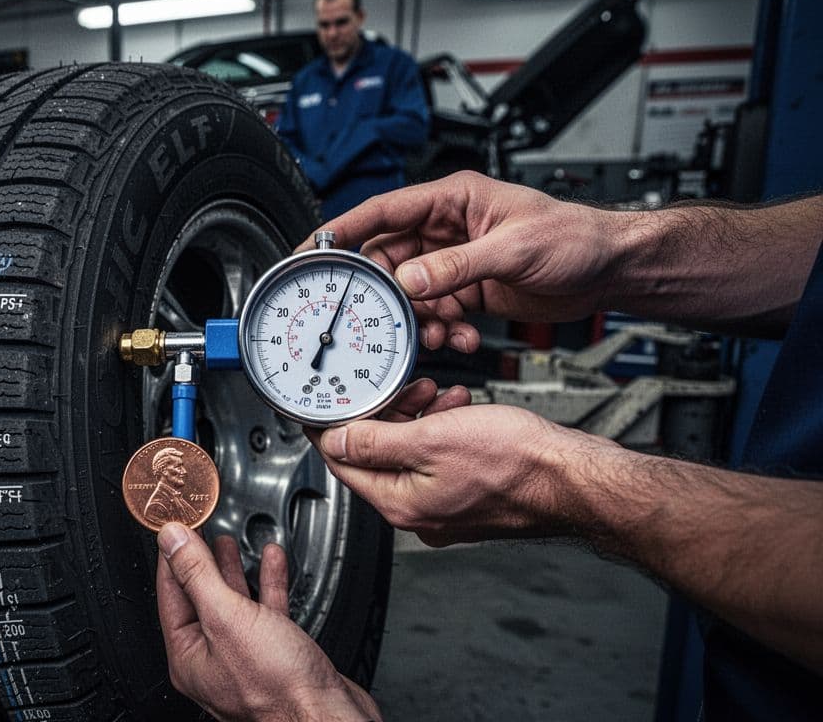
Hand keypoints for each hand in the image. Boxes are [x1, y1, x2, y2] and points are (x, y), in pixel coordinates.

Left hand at [156, 525, 381, 720]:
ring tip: (229, 542)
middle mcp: (212, 660)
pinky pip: (264, 612)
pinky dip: (268, 584)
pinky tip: (272, 562)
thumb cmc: (279, 689)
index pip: (171, 593)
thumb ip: (198, 574)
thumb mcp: (228, 618)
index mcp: (188, 656)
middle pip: (200, 596)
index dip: (173, 554)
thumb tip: (172, 540)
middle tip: (200, 529)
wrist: (327, 716)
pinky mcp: (275, 656)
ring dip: (234, 569)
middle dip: (202, 559)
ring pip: (233, 603)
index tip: (176, 525)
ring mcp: (244, 658)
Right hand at [296, 171, 625, 351]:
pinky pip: (436, 311)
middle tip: (376, 317)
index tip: (312, 248)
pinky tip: (462, 336)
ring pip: (410, 292)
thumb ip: (457, 267)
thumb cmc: (576, 238)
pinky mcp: (468, 289)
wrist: (611, 270)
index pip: (381, 211)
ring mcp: (456, 261)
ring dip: (417, 318)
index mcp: (452, 200)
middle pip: (389, 259)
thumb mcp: (513, 250)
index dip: (342, 229)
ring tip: (437, 333)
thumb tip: (411, 281)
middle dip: (383, 292)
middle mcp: (447, 228)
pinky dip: (442, 329)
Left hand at [313, 401, 601, 545]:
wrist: (575, 477)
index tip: (325, 404)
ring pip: (411, 453)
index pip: (343, 463)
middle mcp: (420, 513)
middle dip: (385, 413)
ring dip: (416, 416)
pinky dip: (442, 428)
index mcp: (400, 503)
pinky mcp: (470, 495)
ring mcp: (446, 506)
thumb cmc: (518, 464)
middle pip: (377, 455)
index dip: (330, 427)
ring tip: (434, 392)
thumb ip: (377, 441)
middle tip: (397, 386)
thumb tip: (337, 441)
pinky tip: (458, 407)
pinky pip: (440, 458)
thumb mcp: (432, 439)